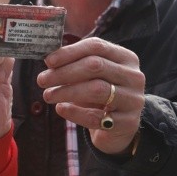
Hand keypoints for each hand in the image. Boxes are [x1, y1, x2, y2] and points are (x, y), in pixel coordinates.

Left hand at [39, 37, 144, 154]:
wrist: (118, 129)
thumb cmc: (100, 96)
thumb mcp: (92, 77)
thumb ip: (75, 64)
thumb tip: (49, 59)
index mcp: (125, 58)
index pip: (97, 46)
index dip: (70, 52)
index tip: (48, 61)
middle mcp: (134, 76)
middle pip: (96, 66)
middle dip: (64, 72)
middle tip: (42, 80)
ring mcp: (133, 100)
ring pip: (97, 90)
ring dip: (67, 91)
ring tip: (48, 95)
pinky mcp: (128, 123)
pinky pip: (96, 117)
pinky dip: (75, 112)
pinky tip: (60, 109)